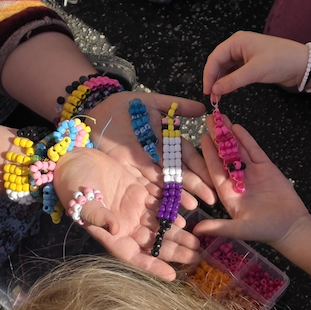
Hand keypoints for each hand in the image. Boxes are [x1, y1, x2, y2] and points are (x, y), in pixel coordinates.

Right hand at [53, 146, 199, 279]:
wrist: (71, 159)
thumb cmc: (71, 183)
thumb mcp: (81, 200)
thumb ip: (98, 215)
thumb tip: (116, 229)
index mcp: (110, 233)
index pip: (133, 255)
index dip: (152, 266)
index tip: (171, 275)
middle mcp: (124, 225)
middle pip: (153, 242)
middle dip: (174, 250)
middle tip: (196, 257)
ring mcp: (132, 208)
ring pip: (159, 225)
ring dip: (178, 234)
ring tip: (197, 243)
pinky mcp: (137, 191)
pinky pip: (159, 204)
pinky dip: (172, 210)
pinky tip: (186, 216)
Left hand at [91, 90, 215, 206]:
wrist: (96, 113)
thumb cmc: (124, 106)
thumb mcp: (152, 102)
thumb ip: (177, 105)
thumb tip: (204, 108)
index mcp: (166, 139)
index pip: (187, 155)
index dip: (200, 166)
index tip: (214, 177)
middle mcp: (158, 156)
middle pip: (179, 172)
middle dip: (195, 185)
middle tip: (211, 198)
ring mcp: (144, 166)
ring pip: (165, 182)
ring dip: (179, 194)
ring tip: (193, 206)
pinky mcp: (130, 173)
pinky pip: (146, 186)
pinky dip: (158, 197)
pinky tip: (169, 208)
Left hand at [195, 120, 310, 245]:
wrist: (291, 227)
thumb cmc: (264, 230)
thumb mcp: (239, 229)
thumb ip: (219, 227)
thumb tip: (195, 231)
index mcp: (227, 193)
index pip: (214, 170)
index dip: (208, 154)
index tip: (201, 139)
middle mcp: (237, 180)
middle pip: (224, 155)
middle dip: (216, 138)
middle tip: (207, 119)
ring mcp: (251, 173)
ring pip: (238, 149)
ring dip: (229, 134)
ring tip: (220, 117)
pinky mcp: (266, 168)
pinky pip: (254, 150)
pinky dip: (246, 139)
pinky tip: (238, 127)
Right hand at [203, 32, 309, 100]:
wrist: (303, 64)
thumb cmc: (280, 61)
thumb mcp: (255, 71)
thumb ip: (232, 81)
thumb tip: (215, 90)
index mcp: (237, 41)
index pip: (215, 58)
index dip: (208, 75)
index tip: (207, 91)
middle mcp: (239, 46)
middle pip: (219, 62)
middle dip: (214, 79)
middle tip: (212, 96)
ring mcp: (245, 55)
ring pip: (226, 68)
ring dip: (221, 81)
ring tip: (219, 96)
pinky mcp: (252, 64)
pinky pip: (235, 72)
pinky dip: (230, 81)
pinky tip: (228, 90)